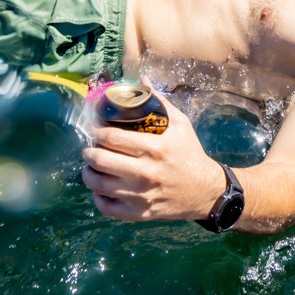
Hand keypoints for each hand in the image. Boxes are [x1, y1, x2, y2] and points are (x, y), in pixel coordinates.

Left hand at [81, 95, 227, 222]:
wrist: (206, 191)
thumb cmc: (190, 155)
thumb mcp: (181, 125)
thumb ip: (160, 102)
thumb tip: (142, 80)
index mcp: (155, 148)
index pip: (113, 138)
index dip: (97, 132)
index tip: (94, 130)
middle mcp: (146, 173)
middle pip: (100, 161)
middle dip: (89, 152)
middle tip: (89, 148)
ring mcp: (141, 196)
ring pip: (98, 185)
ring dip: (88, 173)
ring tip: (90, 167)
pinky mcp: (140, 213)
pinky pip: (106, 208)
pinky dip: (98, 198)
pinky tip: (100, 189)